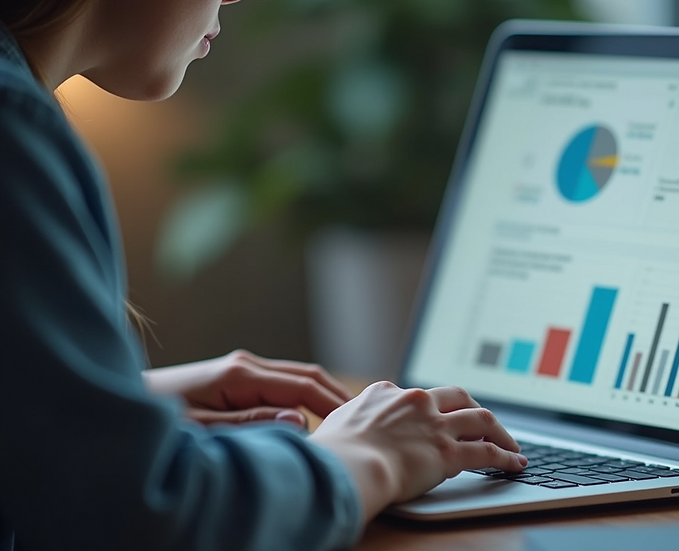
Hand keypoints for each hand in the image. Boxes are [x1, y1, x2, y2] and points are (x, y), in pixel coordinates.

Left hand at [143, 349, 353, 427]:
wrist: (119, 406)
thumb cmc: (156, 422)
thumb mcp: (203, 430)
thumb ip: (251, 424)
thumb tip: (299, 419)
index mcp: (240, 374)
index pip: (305, 385)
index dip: (336, 404)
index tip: (359, 425)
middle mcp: (245, 364)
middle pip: (308, 374)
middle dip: (339, 396)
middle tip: (366, 420)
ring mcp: (240, 368)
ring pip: (297, 377)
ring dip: (323, 396)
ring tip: (348, 420)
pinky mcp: (234, 377)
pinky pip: (280, 384)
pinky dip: (304, 397)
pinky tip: (313, 418)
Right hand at [309, 381, 526, 520]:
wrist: (345, 467)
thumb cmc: (331, 455)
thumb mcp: (335, 427)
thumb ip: (349, 424)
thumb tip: (343, 434)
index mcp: (386, 393)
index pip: (417, 395)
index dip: (431, 408)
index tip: (437, 418)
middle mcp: (415, 402)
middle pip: (457, 396)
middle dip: (473, 408)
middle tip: (483, 423)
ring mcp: (434, 425)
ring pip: (481, 419)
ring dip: (500, 431)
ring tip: (511, 442)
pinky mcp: (448, 452)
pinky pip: (487, 452)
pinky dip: (505, 456)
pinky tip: (516, 462)